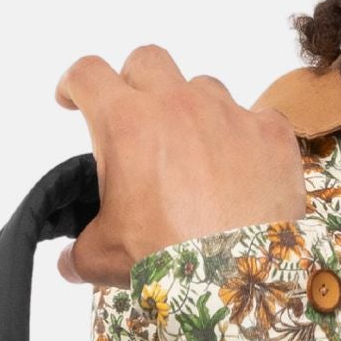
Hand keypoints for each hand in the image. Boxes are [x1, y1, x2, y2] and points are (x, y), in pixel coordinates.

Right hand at [54, 45, 307, 287]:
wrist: (235, 278)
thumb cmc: (165, 260)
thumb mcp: (103, 256)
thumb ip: (78, 250)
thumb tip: (69, 263)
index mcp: (126, 123)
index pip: (87, 74)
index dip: (74, 84)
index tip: (73, 99)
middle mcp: (178, 105)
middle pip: (147, 61)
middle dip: (135, 82)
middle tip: (135, 115)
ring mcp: (229, 114)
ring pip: (203, 87)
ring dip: (192, 110)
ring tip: (193, 150)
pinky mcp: (270, 135)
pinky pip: (257, 118)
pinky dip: (246, 137)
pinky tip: (241, 167)